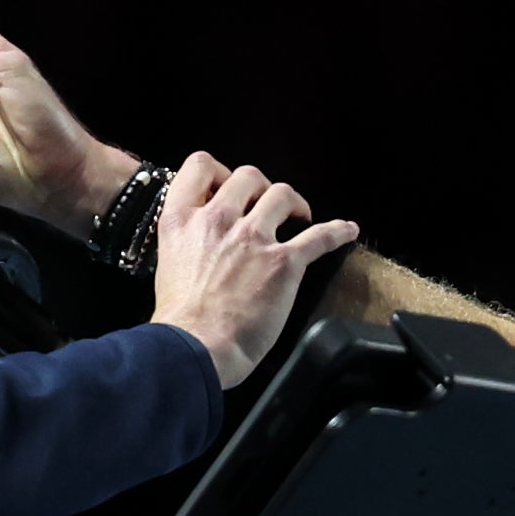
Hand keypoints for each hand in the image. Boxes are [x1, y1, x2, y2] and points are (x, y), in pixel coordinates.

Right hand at [154, 155, 358, 388]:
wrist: (195, 349)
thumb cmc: (180, 323)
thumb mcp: (167, 266)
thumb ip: (186, 246)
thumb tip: (200, 246)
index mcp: (182, 221)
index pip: (200, 166)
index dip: (219, 172)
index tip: (228, 187)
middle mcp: (217, 221)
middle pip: (248, 176)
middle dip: (261, 188)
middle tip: (266, 207)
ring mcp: (252, 239)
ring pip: (282, 194)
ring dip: (294, 203)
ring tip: (299, 217)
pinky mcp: (283, 262)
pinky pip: (320, 235)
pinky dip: (338, 231)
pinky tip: (347, 230)